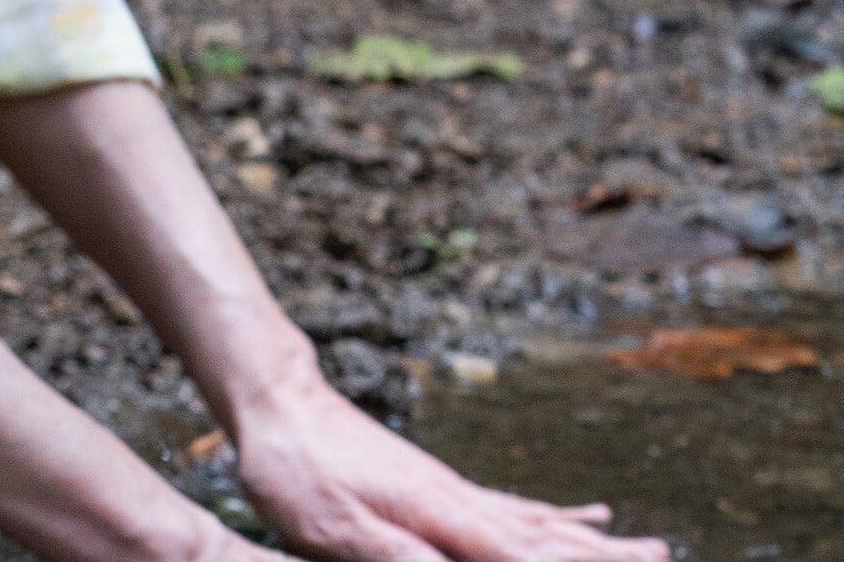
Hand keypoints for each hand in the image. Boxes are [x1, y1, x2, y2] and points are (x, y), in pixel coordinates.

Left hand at [232, 376, 668, 560]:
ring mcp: (457, 490)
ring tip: (653, 548)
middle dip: (607, 561)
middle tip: (669, 560)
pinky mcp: (441, 483)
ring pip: (545, 522)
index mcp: (444, 517)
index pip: (526, 559)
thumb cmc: (297, 470)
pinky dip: (562, 515)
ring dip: (598, 543)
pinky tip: (594, 513)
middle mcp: (464, 502)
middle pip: (552, 539)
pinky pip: (518, 506)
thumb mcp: (338, 530)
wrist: (278, 401)